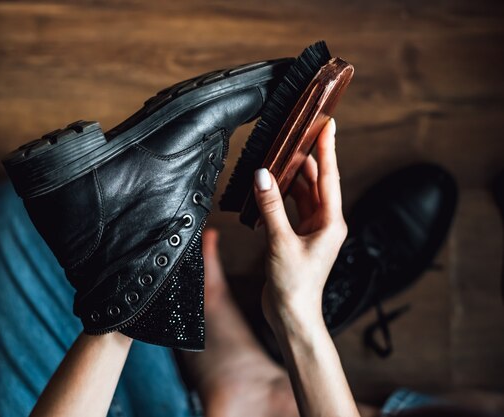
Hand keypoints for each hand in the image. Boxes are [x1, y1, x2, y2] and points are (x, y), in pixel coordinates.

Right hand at [253, 118, 346, 332]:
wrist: (292, 315)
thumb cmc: (295, 285)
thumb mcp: (280, 241)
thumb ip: (271, 206)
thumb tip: (263, 176)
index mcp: (331, 223)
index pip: (329, 177)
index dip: (328, 150)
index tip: (328, 126)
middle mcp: (325, 224)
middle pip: (317, 183)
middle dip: (308, 159)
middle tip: (300, 134)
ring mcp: (311, 231)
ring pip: (303, 195)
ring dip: (292, 177)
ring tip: (282, 155)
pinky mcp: (296, 238)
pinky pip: (291, 209)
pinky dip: (281, 196)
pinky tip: (271, 186)